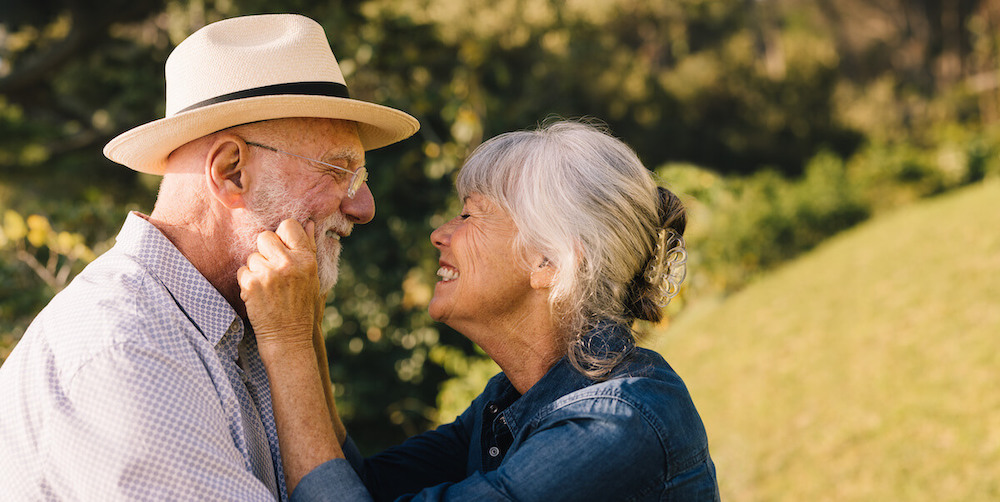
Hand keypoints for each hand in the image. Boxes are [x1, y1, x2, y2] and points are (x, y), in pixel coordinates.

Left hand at [238, 219, 317, 352]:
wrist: (288, 337)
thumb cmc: (301, 306)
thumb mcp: (312, 277)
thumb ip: (308, 248)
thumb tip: (309, 222)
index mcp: (306, 259)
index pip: (288, 226)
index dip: (282, 235)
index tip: (282, 248)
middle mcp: (288, 263)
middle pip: (265, 237)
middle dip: (265, 251)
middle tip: (272, 269)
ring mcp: (268, 274)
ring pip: (252, 256)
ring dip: (256, 269)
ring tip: (268, 287)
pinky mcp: (251, 285)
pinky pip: (242, 270)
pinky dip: (247, 282)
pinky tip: (259, 294)